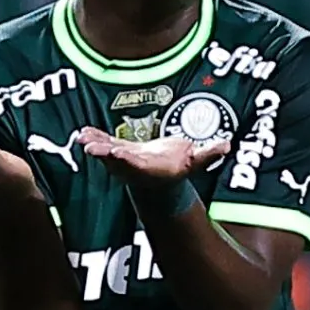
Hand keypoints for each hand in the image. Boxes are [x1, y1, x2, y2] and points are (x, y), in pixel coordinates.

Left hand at [78, 127, 229, 183]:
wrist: (163, 178)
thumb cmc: (178, 168)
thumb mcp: (195, 162)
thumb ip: (208, 154)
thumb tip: (227, 145)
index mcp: (149, 168)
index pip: (136, 163)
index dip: (126, 158)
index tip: (116, 151)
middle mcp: (132, 166)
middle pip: (116, 160)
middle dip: (104, 153)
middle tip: (90, 147)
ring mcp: (122, 160)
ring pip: (106, 152)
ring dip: (94, 144)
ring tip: (81, 137)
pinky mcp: (118, 151)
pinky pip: (104, 143)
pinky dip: (95, 137)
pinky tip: (83, 132)